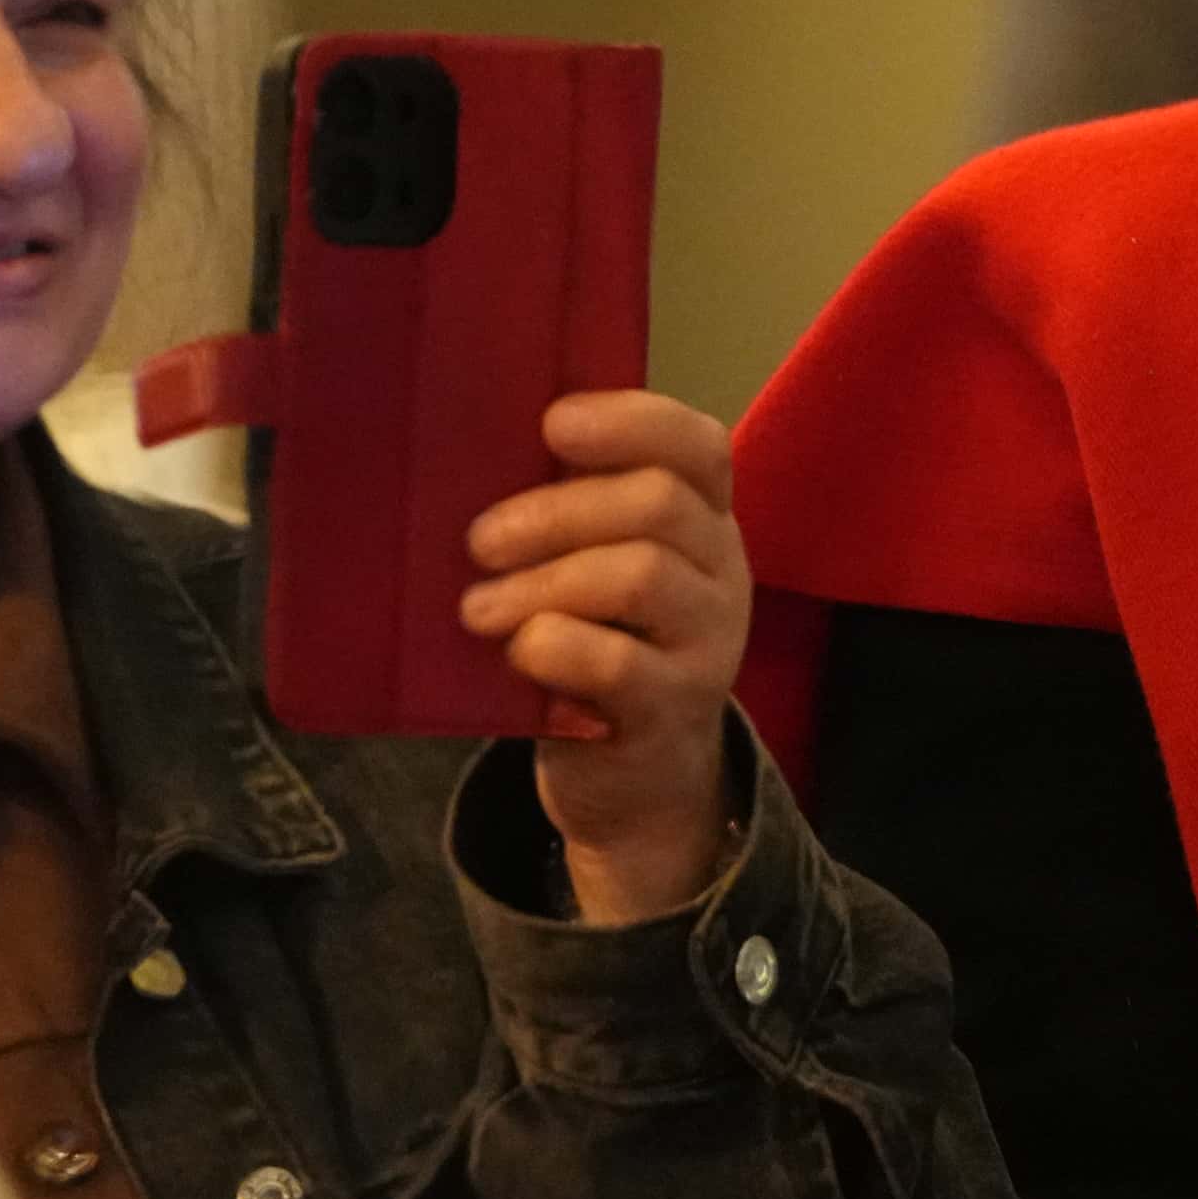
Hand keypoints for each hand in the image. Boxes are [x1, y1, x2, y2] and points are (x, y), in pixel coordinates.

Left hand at [466, 396, 750, 925]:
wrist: (634, 776)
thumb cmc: (595, 646)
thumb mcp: (593, 568)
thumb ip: (568, 512)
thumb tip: (477, 452)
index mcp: (702, 518)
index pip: (696, 444)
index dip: (628, 422)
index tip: (552, 426)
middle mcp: (721, 571)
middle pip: (659, 502)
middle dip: (557, 513)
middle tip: (480, 543)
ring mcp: (708, 642)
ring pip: (642, 575)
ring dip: (544, 582)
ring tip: (479, 609)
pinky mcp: (673, 710)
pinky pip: (620, 664)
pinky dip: (556, 647)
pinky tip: (518, 653)